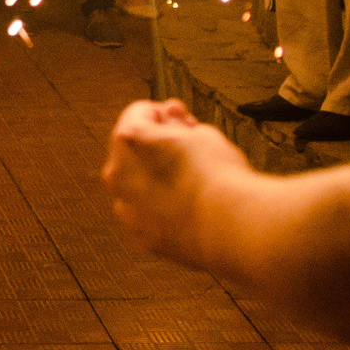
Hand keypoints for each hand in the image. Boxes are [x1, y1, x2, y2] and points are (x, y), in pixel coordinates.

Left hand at [99, 97, 246, 264]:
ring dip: (155, 176)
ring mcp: (127, 208)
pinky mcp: (142, 236)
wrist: (232, 227)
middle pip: (133, 148)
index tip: (184, 120)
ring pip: (136, 183)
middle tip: (191, 148)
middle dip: (158, 144)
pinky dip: (160, 207)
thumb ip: (179, 124)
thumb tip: (171, 121)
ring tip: (192, 180)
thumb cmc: (218, 175)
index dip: (165, 113)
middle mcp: (118, 173)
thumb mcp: (203, 132)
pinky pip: (146, 213)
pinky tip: (187, 206)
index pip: (139, 113)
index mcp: (129, 139)